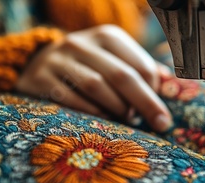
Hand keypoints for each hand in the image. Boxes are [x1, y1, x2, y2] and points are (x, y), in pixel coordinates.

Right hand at [16, 25, 172, 131]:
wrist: (34, 65)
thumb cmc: (86, 68)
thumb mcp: (112, 60)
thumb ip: (139, 70)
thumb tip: (170, 84)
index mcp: (106, 36)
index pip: (139, 64)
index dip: (154, 90)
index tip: (159, 110)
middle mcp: (81, 43)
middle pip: (121, 75)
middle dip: (146, 103)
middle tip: (161, 124)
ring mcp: (57, 59)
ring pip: (96, 86)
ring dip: (117, 108)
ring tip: (127, 120)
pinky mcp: (39, 79)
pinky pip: (71, 100)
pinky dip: (92, 113)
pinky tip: (102, 120)